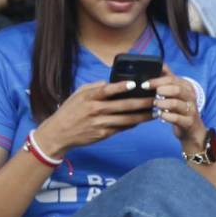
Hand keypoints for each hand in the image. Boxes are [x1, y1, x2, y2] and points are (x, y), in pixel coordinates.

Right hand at [34, 80, 155, 156]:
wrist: (58, 133)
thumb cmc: (70, 110)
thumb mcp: (79, 94)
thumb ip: (96, 87)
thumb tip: (113, 82)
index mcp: (90, 97)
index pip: (107, 90)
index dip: (121, 86)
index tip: (135, 84)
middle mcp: (96, 110)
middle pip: (124, 106)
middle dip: (143, 102)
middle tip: (156, 98)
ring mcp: (101, 123)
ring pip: (127, 119)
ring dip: (143, 116)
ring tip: (156, 111)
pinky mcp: (103, 134)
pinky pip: (122, 128)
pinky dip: (133, 124)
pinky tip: (143, 120)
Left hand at [144, 64, 206, 154]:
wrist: (192, 129)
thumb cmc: (179, 109)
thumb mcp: (176, 92)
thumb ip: (168, 78)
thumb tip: (158, 64)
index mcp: (187, 86)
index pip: (172, 79)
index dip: (157, 80)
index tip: (144, 84)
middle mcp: (191, 96)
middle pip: (176, 89)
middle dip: (160, 90)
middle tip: (148, 94)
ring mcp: (191, 110)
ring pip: (175, 103)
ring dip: (161, 104)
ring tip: (155, 105)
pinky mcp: (189, 122)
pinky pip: (176, 118)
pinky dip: (165, 116)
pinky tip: (159, 115)